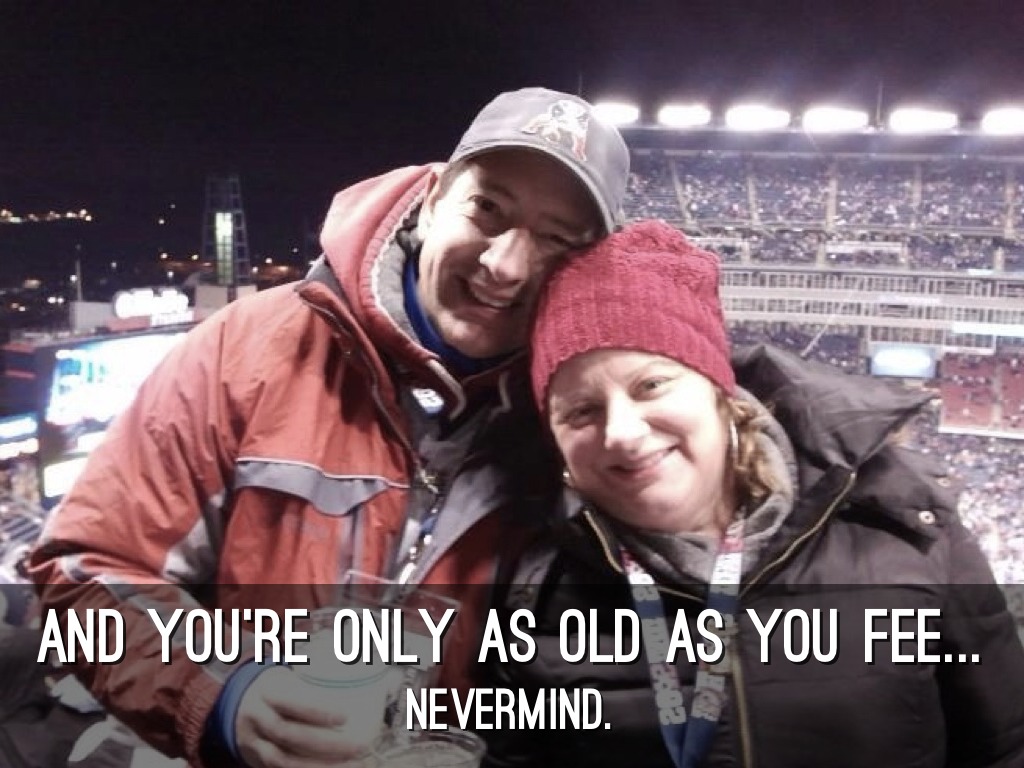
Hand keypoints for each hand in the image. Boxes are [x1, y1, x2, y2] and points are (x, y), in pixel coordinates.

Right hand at [235, 666, 369, 767]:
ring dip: (321, 766)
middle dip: (327, 744)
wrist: (237, 708)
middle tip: (360, 745)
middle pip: (290, 734)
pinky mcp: (257, 761)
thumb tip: (368, 668)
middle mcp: (257, 718)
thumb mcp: (288, 676)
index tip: (346, 717)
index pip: (290, 702)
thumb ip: (317, 677)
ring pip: (285, 760)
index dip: (316, 712)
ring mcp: (255, 743)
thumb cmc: (276, 689)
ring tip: (353, 765)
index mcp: (267, 691)